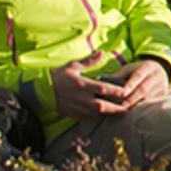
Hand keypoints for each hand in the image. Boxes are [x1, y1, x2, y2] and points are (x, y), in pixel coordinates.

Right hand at [50, 57, 170, 120]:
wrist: (41, 91)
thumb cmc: (58, 77)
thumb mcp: (73, 66)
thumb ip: (90, 61)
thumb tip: (102, 52)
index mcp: (83, 85)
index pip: (104, 90)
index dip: (117, 92)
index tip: (127, 92)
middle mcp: (82, 98)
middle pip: (104, 106)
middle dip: (117, 109)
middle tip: (128, 109)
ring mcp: (78, 108)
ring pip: (98, 114)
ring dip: (109, 114)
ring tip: (120, 113)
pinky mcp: (74, 115)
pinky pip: (89, 118)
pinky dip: (98, 117)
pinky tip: (105, 116)